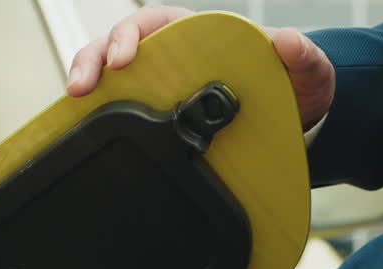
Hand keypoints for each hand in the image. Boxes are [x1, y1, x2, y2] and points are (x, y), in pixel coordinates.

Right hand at [66, 5, 334, 130]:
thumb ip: (303, 56)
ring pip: (113, 80)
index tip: (124, 57)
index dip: (131, 35)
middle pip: (119, 48)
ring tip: (74, 107)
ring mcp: (163, 87)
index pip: (154, 23)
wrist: (298, 123)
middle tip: (82, 86)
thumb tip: (286, 41)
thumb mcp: (308, 71)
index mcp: (200, 36)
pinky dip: (102, 118)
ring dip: (89, 89)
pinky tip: (88, 131)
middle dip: (93, 62)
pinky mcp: (162, 119)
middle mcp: (175, 58)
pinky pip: (125, 114)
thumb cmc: (295, 87)